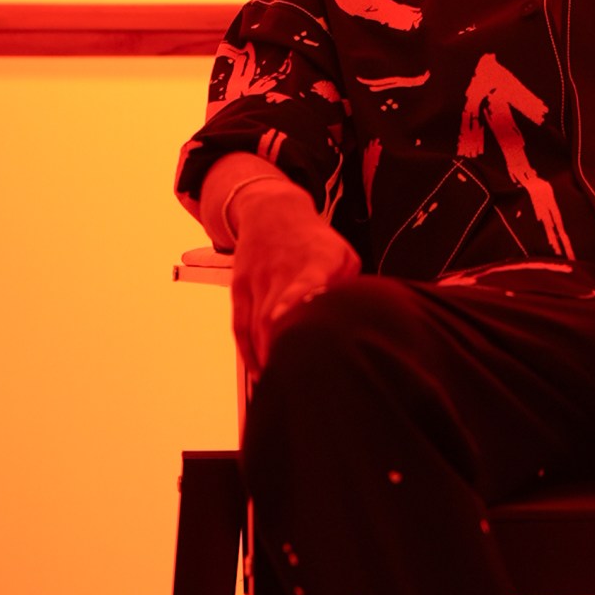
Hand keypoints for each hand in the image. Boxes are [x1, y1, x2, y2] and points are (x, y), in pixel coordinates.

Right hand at [228, 186, 361, 377]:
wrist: (272, 211)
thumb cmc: (312, 240)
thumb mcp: (343, 255)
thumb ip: (349, 288)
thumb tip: (355, 321)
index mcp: (314, 262)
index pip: (305, 284)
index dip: (295, 305)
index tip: (288, 324)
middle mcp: (281, 271)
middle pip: (275, 318)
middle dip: (283, 352)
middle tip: (298, 382)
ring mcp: (257, 281)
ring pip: (256, 327)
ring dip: (267, 358)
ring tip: (282, 383)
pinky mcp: (239, 289)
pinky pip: (240, 327)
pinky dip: (248, 353)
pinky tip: (261, 370)